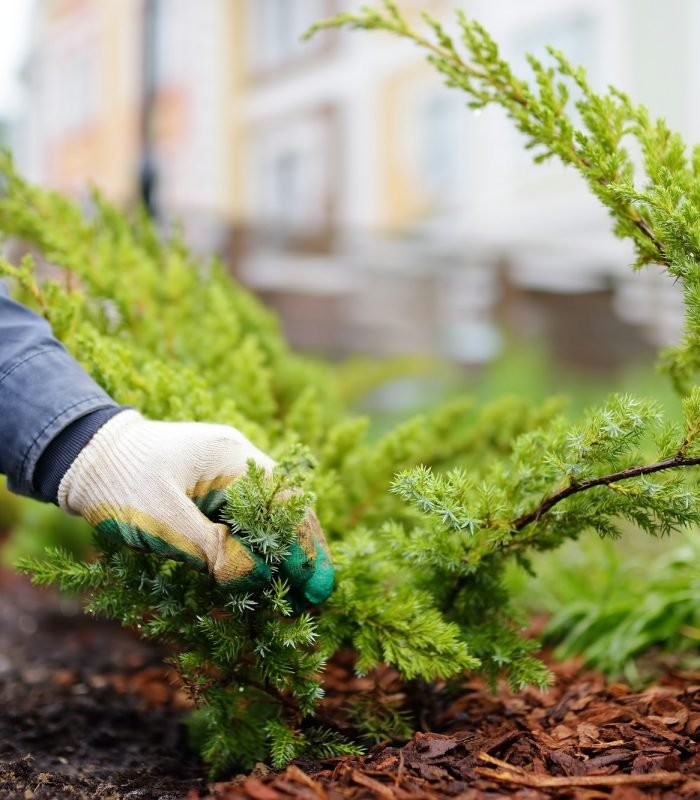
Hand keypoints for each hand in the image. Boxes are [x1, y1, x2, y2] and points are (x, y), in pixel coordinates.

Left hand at [58, 410, 333, 602]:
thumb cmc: (119, 482)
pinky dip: (256, 542)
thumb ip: (211, 549)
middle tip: (316, 592)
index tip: (315, 584)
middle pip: (284, 506)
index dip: (303, 544)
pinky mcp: (210, 484)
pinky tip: (262, 569)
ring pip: (267, 512)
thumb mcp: (163, 520)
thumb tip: (255, 577)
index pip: (284, 503)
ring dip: (281, 548)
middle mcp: (237, 458)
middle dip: (302, 549)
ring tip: (297, 589)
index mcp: (232, 457)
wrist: (81, 455)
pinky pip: (244, 514)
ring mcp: (225, 469)